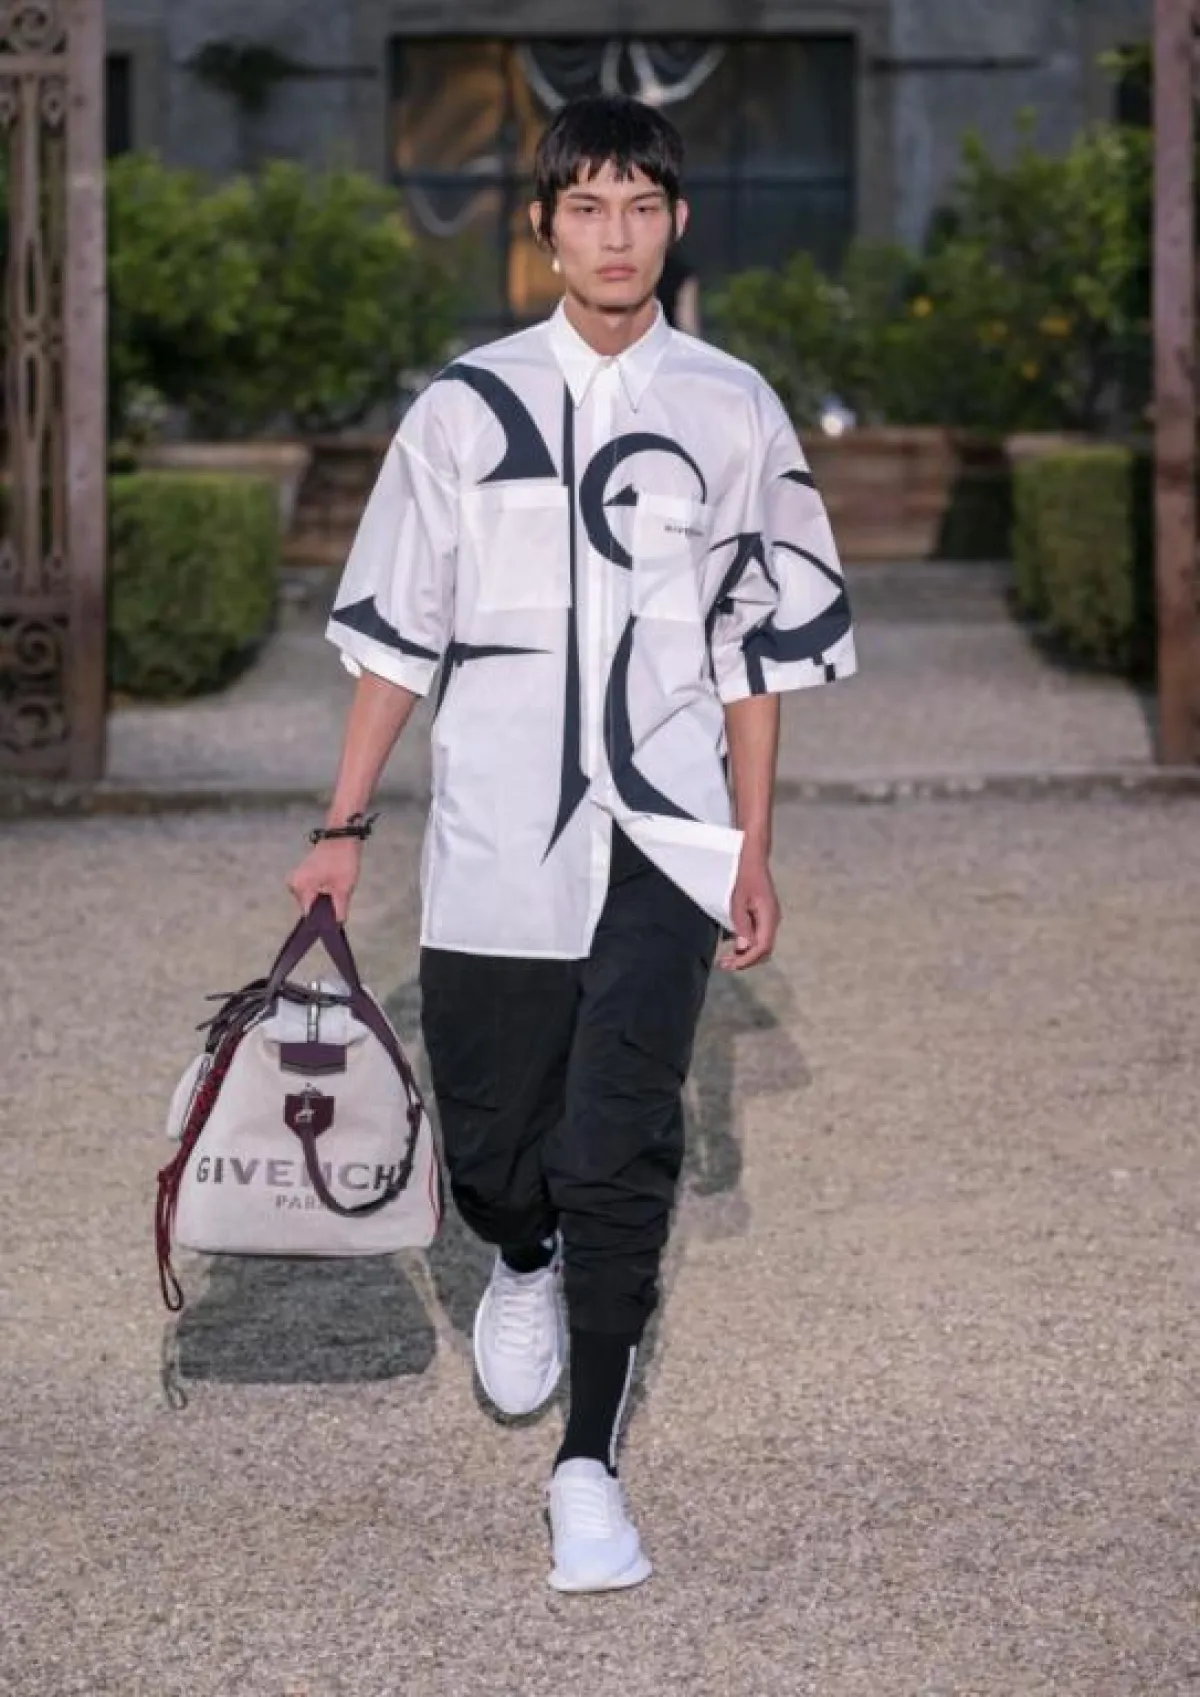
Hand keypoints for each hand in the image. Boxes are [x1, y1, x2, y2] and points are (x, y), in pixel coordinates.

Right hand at [286, 838, 361, 922]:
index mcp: (300, 887)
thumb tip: (337, 924)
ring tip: (337, 890)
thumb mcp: (344, 887)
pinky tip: (333, 885)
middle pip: (310, 907)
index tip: (333, 924)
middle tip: (340, 901)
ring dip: (324, 899)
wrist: (342, 835)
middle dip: (324, 908)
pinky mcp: (303, 875)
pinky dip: (322, 891)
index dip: (321, 921)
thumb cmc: (342, 859)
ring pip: (312, 898)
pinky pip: (312, 890)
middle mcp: (293, 884)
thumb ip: (339, 909)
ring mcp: (297, 878)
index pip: (308, 914)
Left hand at [719, 845, 779, 971]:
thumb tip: (743, 948)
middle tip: (724, 964)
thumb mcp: (737, 899)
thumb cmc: (743, 873)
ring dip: (745, 953)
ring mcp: (768, 917)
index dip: (747, 960)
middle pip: (763, 950)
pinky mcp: (762, 914)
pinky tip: (730, 943)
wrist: (751, 855)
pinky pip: (757, 934)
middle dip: (745, 961)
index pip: (763, 947)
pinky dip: (745, 943)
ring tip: (725, 958)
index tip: (731, 965)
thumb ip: (741, 924)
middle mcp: (772, 919)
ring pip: (760, 944)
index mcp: (769, 915)